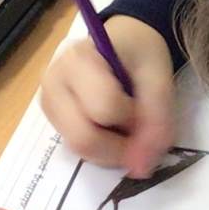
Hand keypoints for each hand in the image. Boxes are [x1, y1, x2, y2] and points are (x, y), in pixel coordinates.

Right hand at [40, 17, 174, 177]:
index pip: (104, 108)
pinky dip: (101, 149)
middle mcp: (53, 82)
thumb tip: (142, 168)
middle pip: (82, 137)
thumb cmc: (140, 53)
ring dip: (110, 151)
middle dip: (118, 147)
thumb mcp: (160, 78)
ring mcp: (48, 103)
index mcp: (78, 59)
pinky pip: (76, 149)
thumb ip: (157, 122)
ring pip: (78, 148)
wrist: (124, 41)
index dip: (132, 119)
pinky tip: (111, 128)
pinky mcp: (51, 119)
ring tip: (125, 126)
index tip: (144, 107)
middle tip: (138, 134)